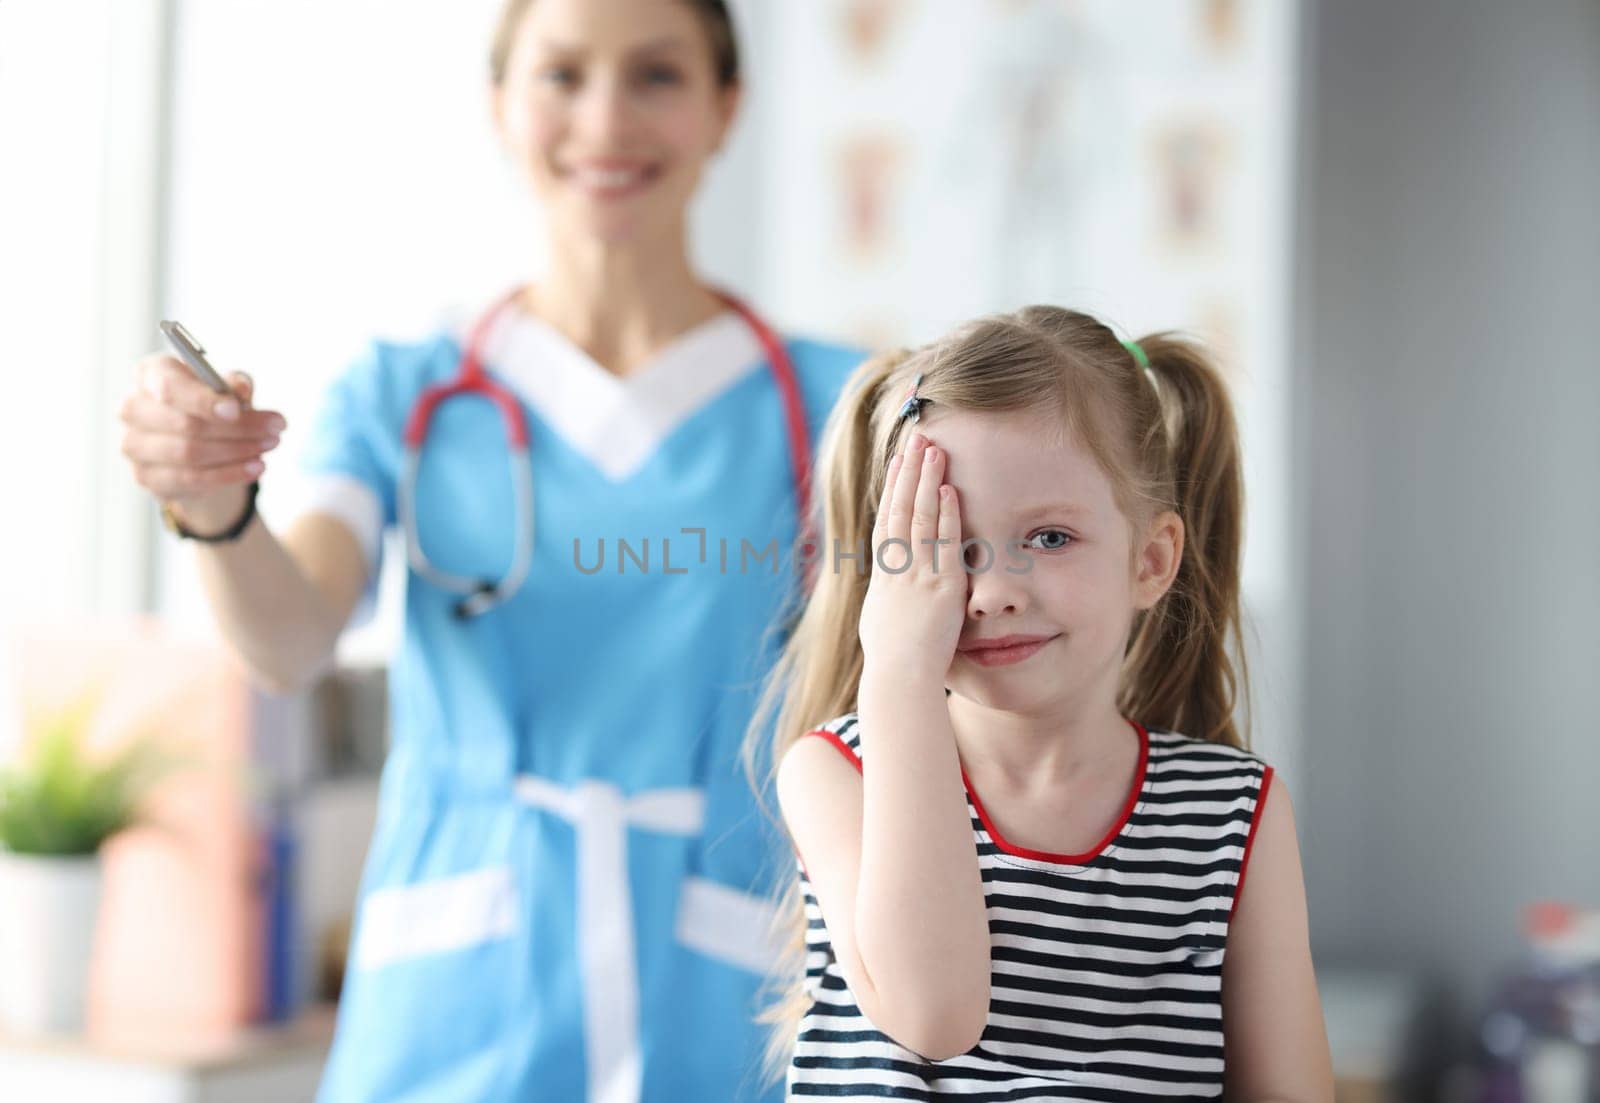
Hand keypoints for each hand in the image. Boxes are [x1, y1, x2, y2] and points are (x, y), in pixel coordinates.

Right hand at [119, 354, 285, 527]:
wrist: (197, 444)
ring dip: (236, 453)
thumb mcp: (227, 389)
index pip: (169, 386)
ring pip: (189, 454)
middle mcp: (133, 407)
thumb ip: (234, 384)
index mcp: (150, 374)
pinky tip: (255, 468)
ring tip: (268, 448)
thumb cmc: (210, 406)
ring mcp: (133, 444)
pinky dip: (228, 474)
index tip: (236, 410)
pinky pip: (190, 479)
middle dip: (237, 430)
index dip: (203, 401)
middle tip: (275, 432)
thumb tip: (240, 388)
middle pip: (186, 424)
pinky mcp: (145, 475)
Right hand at [858, 432, 966, 687]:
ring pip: (921, 519)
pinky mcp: (942, 588)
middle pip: (901, 510)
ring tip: (934, 449)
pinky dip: (947, 516)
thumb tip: (884, 593)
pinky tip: (950, 490)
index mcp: (883, 577)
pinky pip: (945, 545)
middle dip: (909, 472)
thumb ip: (887, 601)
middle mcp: (898, 570)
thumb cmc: (891, 663)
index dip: (893, 489)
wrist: (900, 680)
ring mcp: (918, 576)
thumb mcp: (881, 623)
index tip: (898, 461)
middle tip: (916, 438)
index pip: (888, 521)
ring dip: (927, 482)